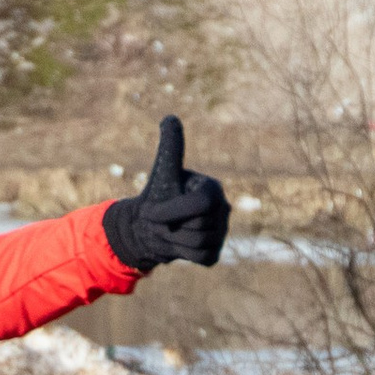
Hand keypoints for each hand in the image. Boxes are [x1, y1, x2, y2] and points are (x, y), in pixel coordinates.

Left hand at [102, 116, 229, 270]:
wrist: (150, 226)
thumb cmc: (158, 195)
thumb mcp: (162, 171)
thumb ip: (170, 147)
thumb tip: (170, 118)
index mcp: (212, 188)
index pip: (200, 204)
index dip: (172, 211)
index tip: (150, 211)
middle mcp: (223, 209)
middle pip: (197, 226)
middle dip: (171, 226)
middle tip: (164, 220)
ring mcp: (222, 232)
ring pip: (197, 244)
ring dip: (174, 241)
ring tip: (170, 230)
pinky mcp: (215, 252)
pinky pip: (200, 257)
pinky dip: (183, 254)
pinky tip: (179, 243)